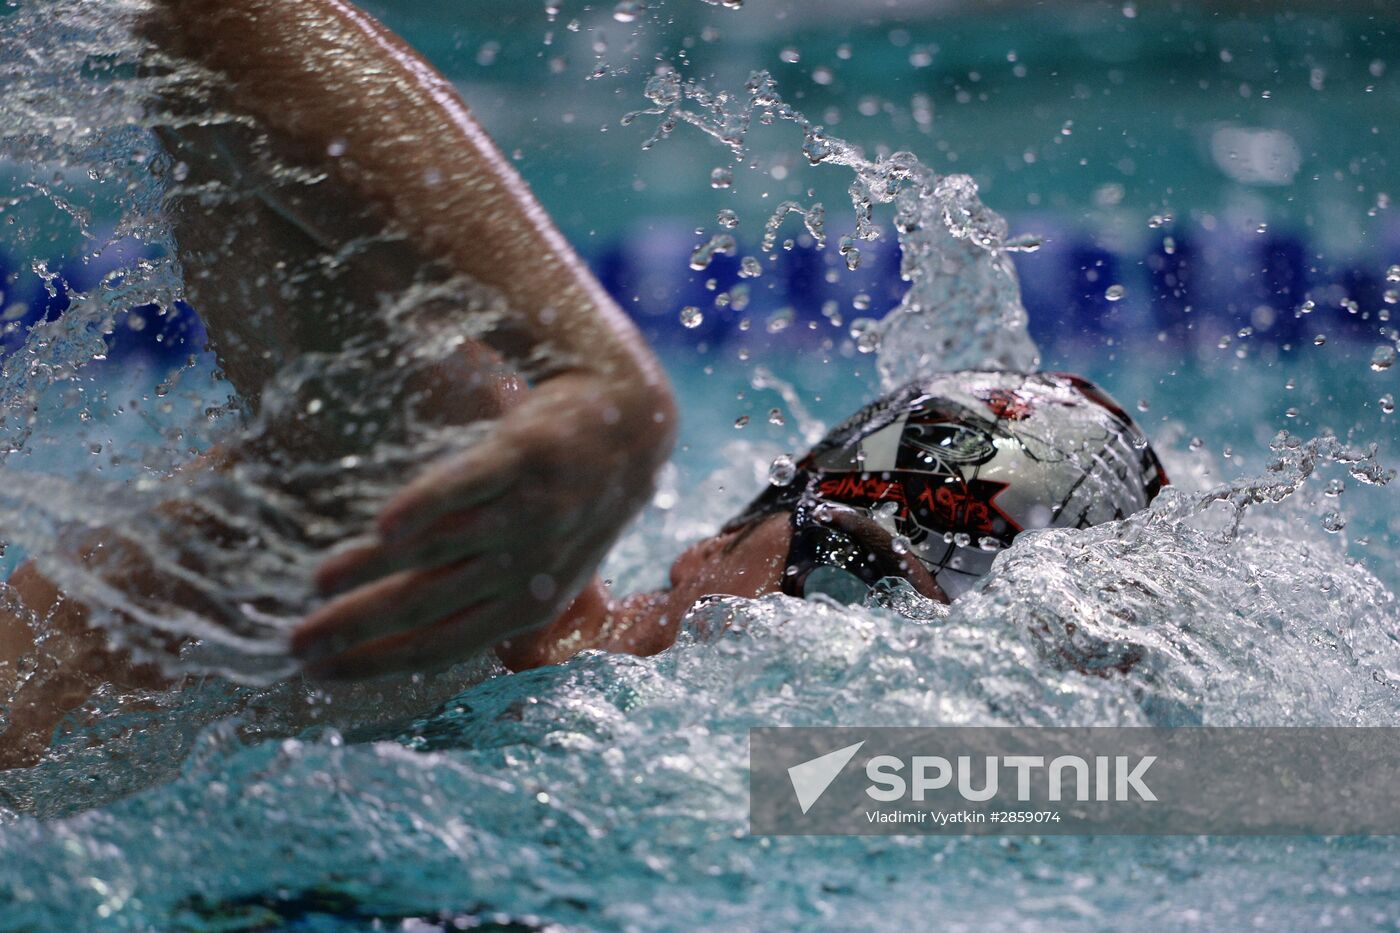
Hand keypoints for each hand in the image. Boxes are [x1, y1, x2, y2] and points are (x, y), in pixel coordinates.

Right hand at [290, 371, 674, 678]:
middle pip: (428, 607)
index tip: (316, 673)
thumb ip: (488, 601)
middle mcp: (528, 567)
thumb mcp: (543, 568)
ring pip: (440, 551)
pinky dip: (428, 508)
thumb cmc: (570, 504)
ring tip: (317, 583)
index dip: (376, 663)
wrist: (629, 425)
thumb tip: (408, 641)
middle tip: (296, 643)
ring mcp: (530, 512)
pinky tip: (383, 528)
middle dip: (357, 630)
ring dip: (374, 571)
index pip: (439, 647)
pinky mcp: (527, 455)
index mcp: (527, 606)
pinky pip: (470, 485)